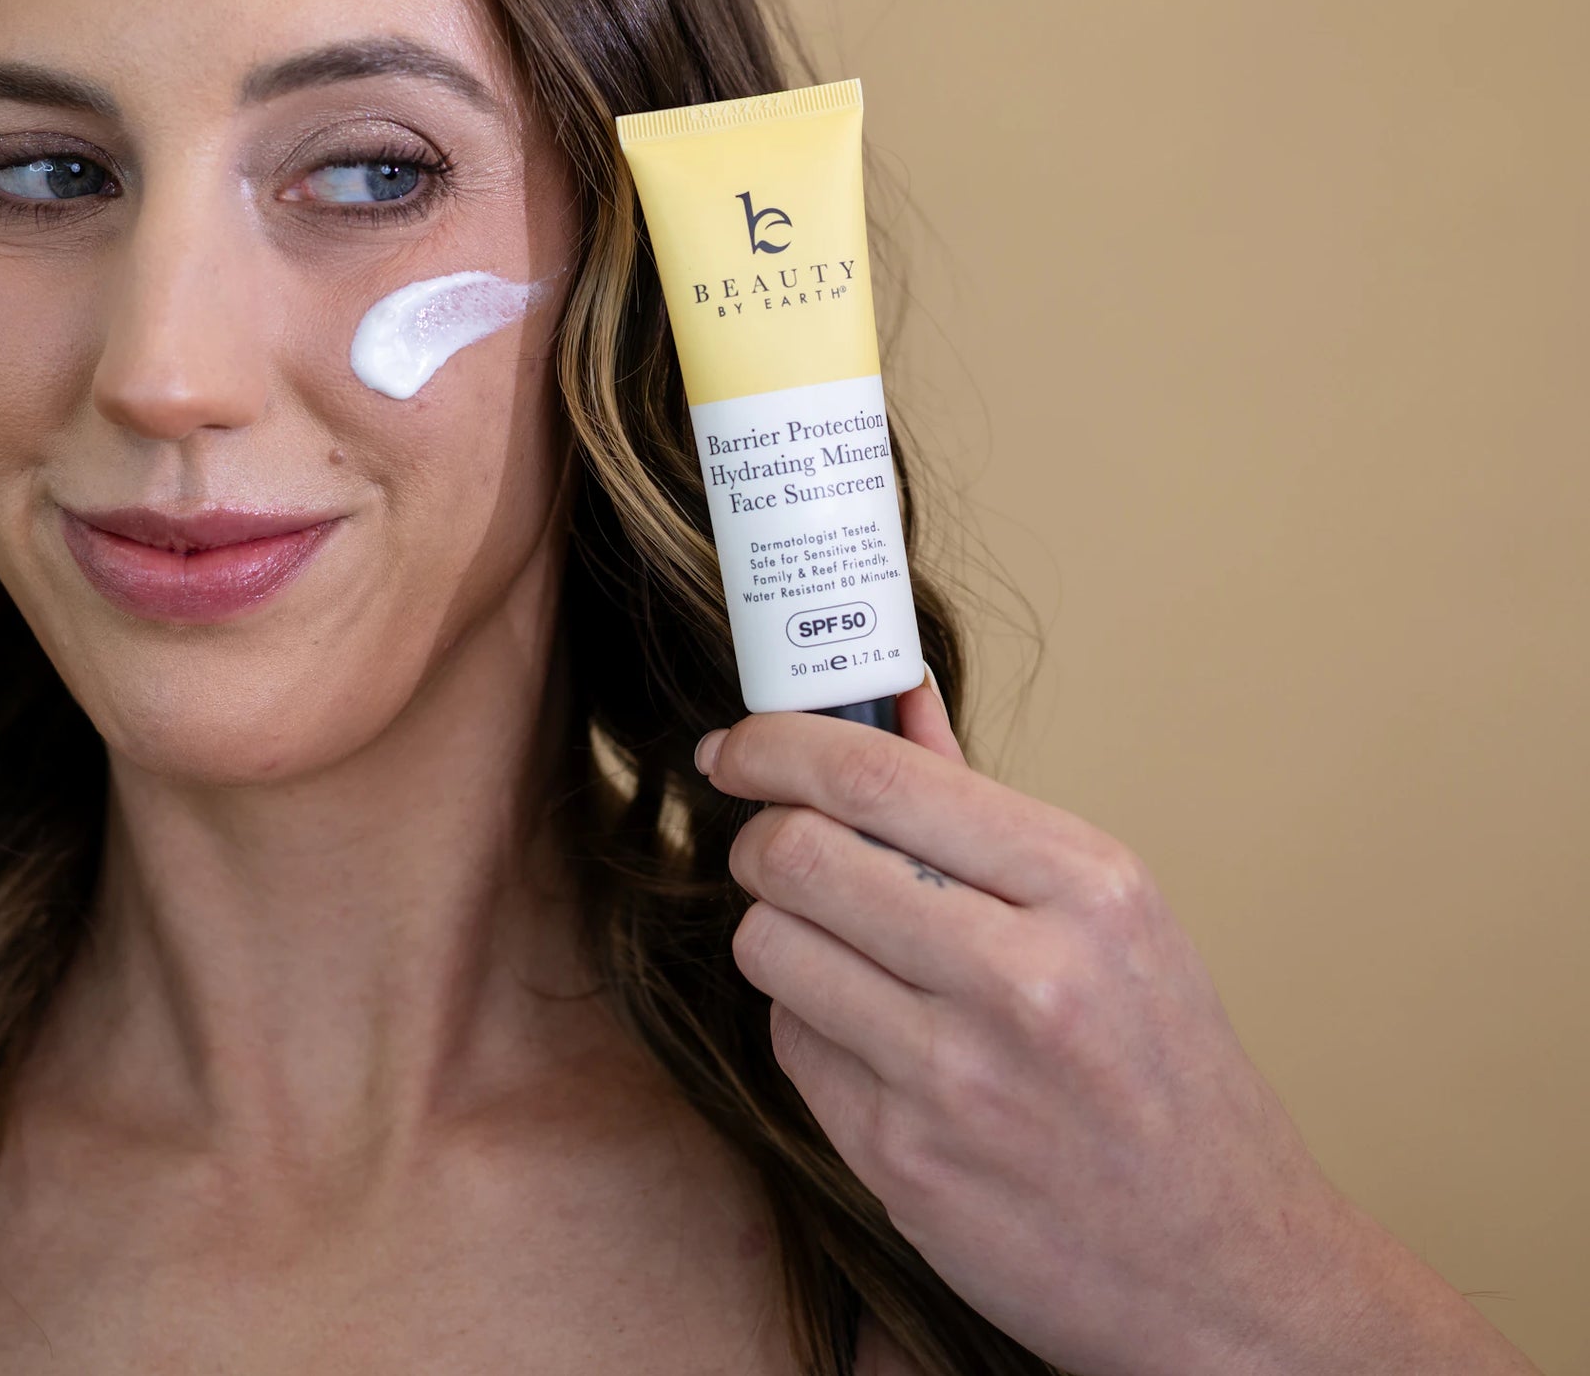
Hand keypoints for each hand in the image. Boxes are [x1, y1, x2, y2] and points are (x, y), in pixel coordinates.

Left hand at [696, 675, 1537, 1375]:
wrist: (1228, 1270)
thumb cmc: (1166, 1074)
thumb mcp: (1111, 914)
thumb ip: (982, 805)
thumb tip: (893, 696)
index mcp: (1085, 888)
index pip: (875, 777)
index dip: (776, 746)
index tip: (738, 746)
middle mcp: (1022, 978)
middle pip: (797, 854)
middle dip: (762, 838)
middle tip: (775, 845)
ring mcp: (956, 1079)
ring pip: (771, 945)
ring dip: (779, 932)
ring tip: (839, 947)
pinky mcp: (902, 1161)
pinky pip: (791, 1042)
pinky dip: (809, 1022)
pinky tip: (871, 1036)